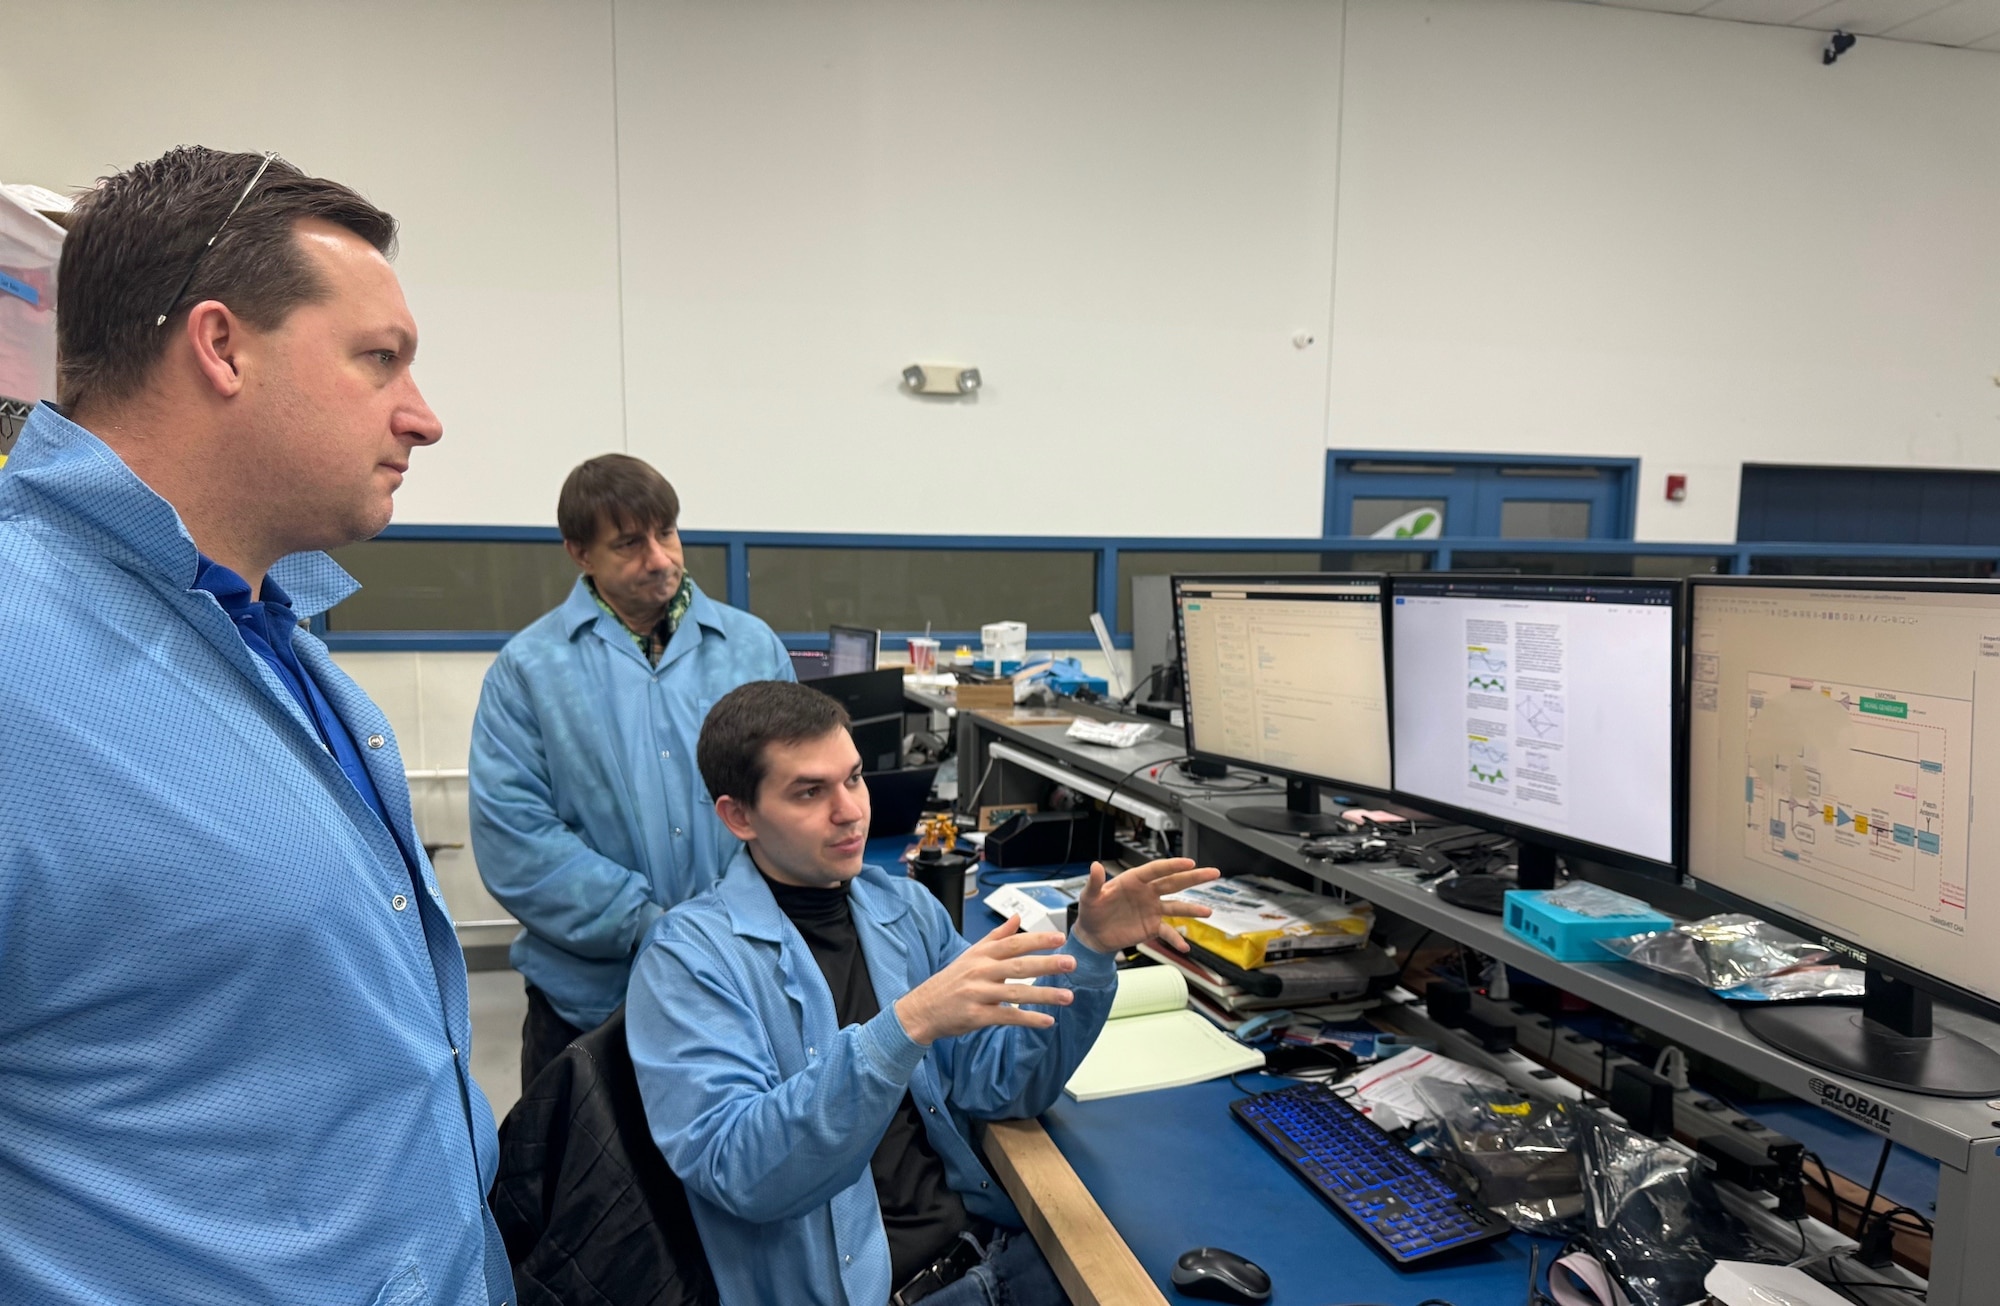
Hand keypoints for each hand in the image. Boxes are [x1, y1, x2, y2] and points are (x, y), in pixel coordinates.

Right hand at [894, 917, 1075, 1045]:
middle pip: (1018, 965)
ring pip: (1017, 992)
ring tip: (1067, 996)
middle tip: (1071, 963)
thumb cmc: (950, 982)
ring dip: (1044, 995)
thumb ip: (996, 937)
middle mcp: (980, 971)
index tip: (1060, 937)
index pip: (1014, 943)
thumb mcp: (970, 955)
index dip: (1038, 939)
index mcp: (981, 954)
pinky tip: (1047, 1021)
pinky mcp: (977, 1016)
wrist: (922, 1009)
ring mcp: (978, 993)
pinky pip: (1007, 1016)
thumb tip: (1016, 918)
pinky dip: (1028, 1019)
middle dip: (1047, 964)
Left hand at [1070, 857, 1220, 954]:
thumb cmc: (1091, 911)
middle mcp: (1147, 893)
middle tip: (1214, 873)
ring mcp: (1152, 910)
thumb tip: (1095, 866)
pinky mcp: (1151, 927)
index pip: (1156, 870)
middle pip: (1174, 883)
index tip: (1190, 862)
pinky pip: (1167, 932)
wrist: (1093, 935)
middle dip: (1194, 878)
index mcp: (1134, 880)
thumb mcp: (1089, 896)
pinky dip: (1176, 939)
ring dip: (1192, 910)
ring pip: (1176, 907)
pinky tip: (1185, 947)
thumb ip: (1094, 882)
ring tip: (1208, 912)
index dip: (1173, 866)